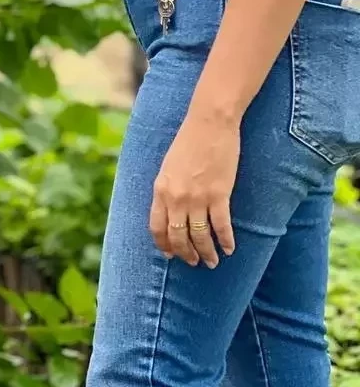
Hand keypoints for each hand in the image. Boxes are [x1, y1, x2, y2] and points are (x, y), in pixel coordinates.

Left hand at [150, 110, 238, 267]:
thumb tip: (170, 211)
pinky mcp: (219, 195)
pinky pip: (222, 226)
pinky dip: (226, 241)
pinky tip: (229, 248)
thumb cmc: (188, 141)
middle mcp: (176, 198)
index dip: (164, 245)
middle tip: (195, 262)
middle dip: (186, 254)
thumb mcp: (168, 166)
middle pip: (178, 237)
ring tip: (212, 261)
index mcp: (160, 189)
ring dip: (207, 253)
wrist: (209, 123)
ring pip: (200, 236)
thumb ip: (167, 189)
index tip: (171, 255)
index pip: (157, 227)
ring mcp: (197, 198)